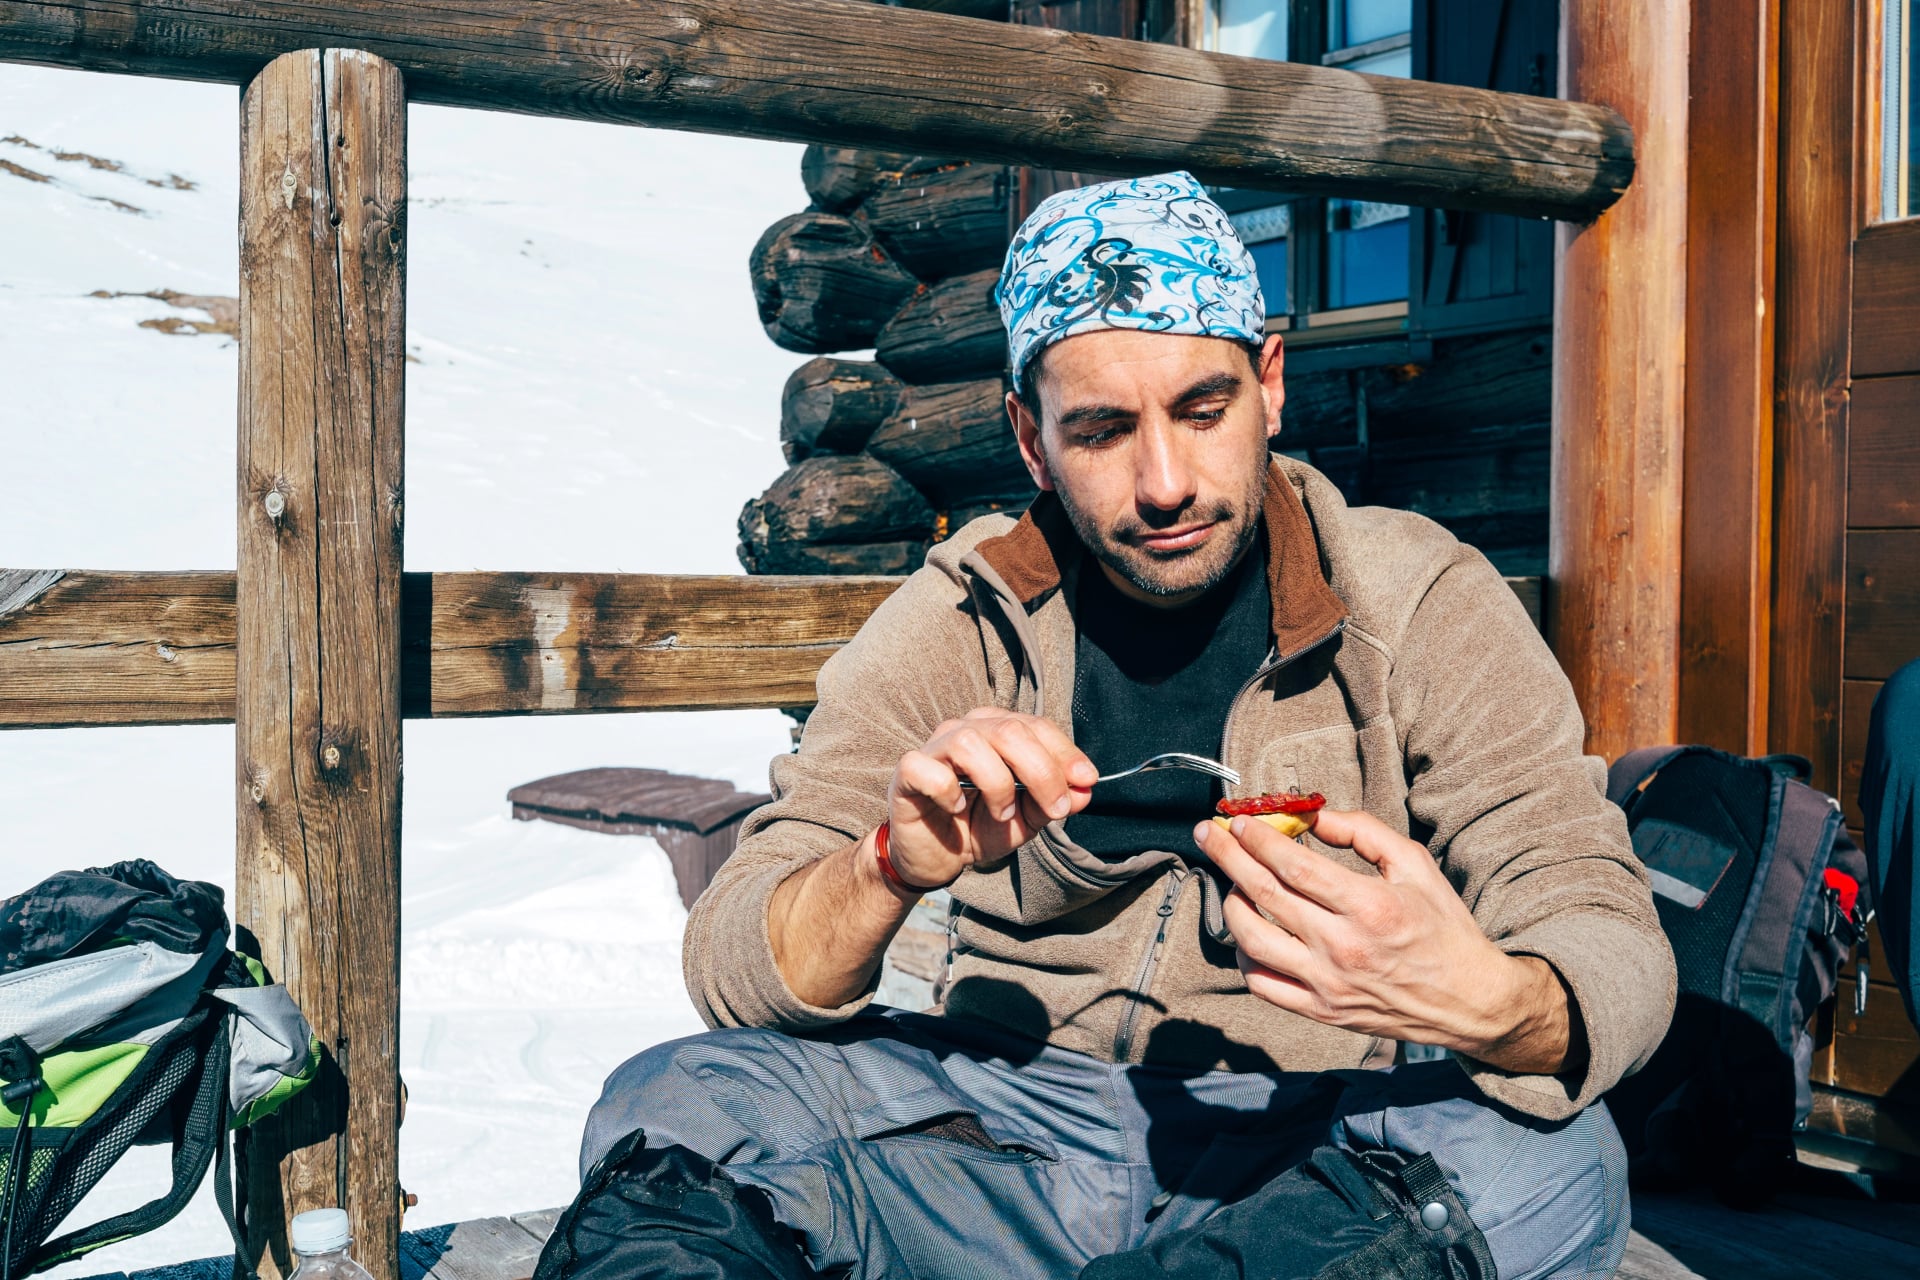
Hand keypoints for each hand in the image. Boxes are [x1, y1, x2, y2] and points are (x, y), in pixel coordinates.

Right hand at [886, 709, 1096, 888]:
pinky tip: (956, 809)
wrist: (934, 857)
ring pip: (971, 743)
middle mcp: (966, 729)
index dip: (1065, 752)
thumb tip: (1085, 790)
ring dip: (996, 784)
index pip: (1036, 726)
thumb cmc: (979, 827)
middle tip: (1053, 809)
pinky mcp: (907, 771)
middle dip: (1040, 771)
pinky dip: (949, 792)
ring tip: (1000, 813)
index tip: (1086, 780)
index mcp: (997, 731)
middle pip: (1009, 731)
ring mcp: (935, 747)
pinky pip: (931, 770)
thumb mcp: (1025, 819)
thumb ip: (1053, 802)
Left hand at [1198, 808, 1572, 1071]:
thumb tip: (1314, 816)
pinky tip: (1247, 930)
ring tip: (1231, 881)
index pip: (1293, 867)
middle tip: (1207, 833)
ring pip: (1252, 940)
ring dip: (1230, 904)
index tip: (1240, 822)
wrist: (1470, 1001)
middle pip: (1263, 895)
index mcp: (1369, 907)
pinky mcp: (1321, 1011)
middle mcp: (1343, 948)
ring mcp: (1327, 984)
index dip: (1258, 840)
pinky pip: (1262, 984)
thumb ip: (1364, 833)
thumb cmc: (1444, 928)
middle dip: (1227, 857)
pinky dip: (1243, 955)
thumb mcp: (1416, 866)